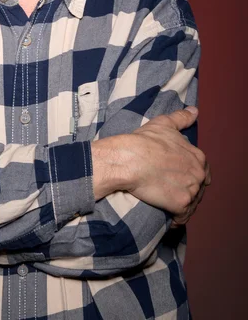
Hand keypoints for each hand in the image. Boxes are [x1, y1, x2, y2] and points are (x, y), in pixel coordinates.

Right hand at [91, 107, 210, 223]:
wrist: (129, 159)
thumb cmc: (144, 141)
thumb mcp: (164, 124)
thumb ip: (182, 118)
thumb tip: (194, 111)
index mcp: (198, 156)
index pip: (202, 170)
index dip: (189, 174)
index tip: (177, 176)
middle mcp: (199, 174)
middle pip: (198, 188)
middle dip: (186, 190)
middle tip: (169, 190)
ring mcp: (191, 190)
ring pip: (191, 203)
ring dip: (182, 205)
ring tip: (167, 204)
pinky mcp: (181, 205)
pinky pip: (183, 218)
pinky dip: (176, 220)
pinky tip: (168, 218)